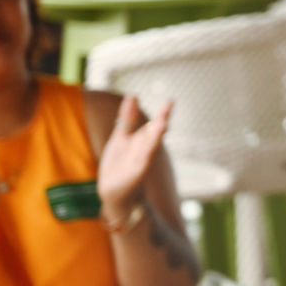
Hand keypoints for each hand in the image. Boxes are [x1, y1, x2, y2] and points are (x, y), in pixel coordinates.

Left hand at [97, 96, 170, 216]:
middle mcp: (145, 148)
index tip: (171, 100)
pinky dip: (144, 158)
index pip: (154, 123)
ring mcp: (141, 162)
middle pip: (155, 133)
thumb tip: (133, 94)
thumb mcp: (122, 137)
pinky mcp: (135, 175)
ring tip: (163, 125)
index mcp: (143, 139)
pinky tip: (147, 152)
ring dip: (156, 137)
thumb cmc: (120, 162)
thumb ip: (128, 118)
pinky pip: (141, 166)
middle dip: (162, 122)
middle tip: (170, 109)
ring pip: (151, 147)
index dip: (162, 113)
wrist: (114, 191)